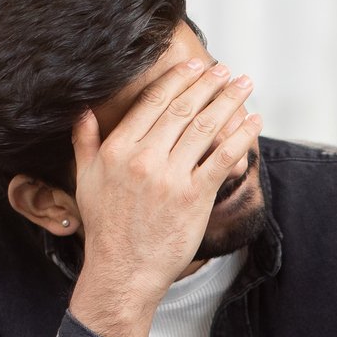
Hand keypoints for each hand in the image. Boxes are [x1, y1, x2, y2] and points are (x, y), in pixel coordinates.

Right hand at [67, 59, 259, 336]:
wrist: (122, 272)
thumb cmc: (105, 228)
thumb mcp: (85, 181)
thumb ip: (85, 142)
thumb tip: (83, 110)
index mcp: (117, 149)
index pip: (153, 102)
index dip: (178, 79)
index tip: (195, 64)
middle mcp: (144, 159)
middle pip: (183, 109)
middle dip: (208, 84)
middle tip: (225, 70)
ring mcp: (171, 178)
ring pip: (205, 128)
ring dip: (228, 101)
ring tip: (243, 85)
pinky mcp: (194, 198)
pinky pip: (222, 159)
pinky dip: (240, 137)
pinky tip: (253, 122)